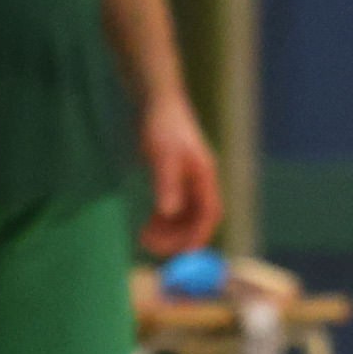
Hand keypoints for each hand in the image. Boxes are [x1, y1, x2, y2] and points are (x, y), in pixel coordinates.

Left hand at [135, 96, 223, 256]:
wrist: (154, 100)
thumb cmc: (160, 125)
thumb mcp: (162, 156)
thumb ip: (167, 185)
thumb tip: (168, 213)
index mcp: (204, 176)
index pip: (208, 214)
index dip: (197, 235)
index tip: (181, 253)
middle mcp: (199, 181)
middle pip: (196, 218)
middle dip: (177, 236)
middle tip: (150, 246)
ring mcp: (187, 179)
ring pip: (184, 214)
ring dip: (168, 230)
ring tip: (143, 237)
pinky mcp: (173, 176)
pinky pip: (173, 206)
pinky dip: (162, 219)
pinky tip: (146, 223)